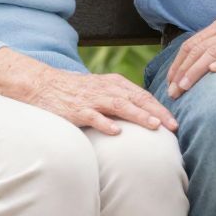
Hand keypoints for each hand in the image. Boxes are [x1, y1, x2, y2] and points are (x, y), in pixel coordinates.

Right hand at [0, 49, 177, 136]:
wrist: (40, 84)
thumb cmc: (74, 91)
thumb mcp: (100, 90)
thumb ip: (121, 99)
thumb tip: (146, 114)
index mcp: (113, 84)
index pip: (142, 95)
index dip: (160, 107)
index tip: (176, 122)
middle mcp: (105, 89)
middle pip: (136, 99)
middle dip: (157, 112)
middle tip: (173, 127)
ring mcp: (90, 99)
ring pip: (118, 105)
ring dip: (137, 115)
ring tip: (153, 126)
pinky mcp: (75, 109)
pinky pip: (92, 116)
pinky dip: (105, 122)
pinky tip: (116, 131)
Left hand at [166, 16, 215, 96]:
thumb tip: (198, 74)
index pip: (192, 44)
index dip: (177, 64)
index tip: (169, 82)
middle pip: (198, 49)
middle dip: (181, 72)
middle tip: (172, 92)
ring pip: (212, 53)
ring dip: (195, 72)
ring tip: (184, 88)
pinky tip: (213, 74)